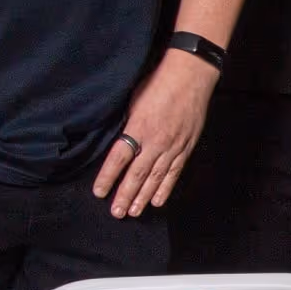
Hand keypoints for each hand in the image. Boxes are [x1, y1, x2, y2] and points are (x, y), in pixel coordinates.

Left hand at [94, 51, 215, 217]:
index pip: (119, 158)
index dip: (108, 177)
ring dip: (143, 197)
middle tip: (117, 213)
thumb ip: (128, 126)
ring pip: (156, 178)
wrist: (191, 76)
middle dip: (125, 195)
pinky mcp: (186, 147)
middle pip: (137, 174)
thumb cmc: (159, 83)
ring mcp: (172, 146)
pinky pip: (174, 172)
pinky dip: (165, 188)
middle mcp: (155, 141)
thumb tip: (120, 143)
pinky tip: (157, 201)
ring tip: (134, 212)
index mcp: (138, 128)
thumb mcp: (134, 101)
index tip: (99, 192)